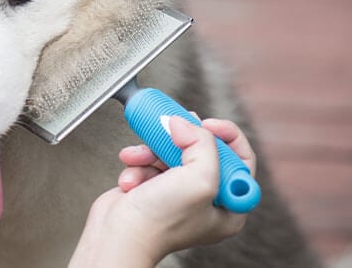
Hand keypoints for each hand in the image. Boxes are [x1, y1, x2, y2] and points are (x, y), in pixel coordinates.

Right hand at [69, 116, 255, 267]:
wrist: (117, 236)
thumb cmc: (158, 223)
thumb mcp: (198, 179)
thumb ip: (202, 144)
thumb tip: (185, 123)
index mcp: (228, 206)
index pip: (241, 159)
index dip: (227, 136)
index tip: (206, 123)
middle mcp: (205, 200)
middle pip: (203, 150)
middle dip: (182, 139)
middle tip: (173, 127)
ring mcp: (177, 194)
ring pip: (171, 152)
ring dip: (151, 151)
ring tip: (139, 158)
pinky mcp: (153, 188)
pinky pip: (149, 161)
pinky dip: (138, 163)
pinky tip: (130, 176)